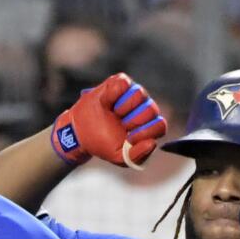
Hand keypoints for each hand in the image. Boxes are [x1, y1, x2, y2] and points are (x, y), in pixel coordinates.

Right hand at [50, 72, 167, 167]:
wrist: (80, 132)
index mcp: (148, 126)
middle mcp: (144, 108)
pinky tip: (106, 103)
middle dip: (133, 120)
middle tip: (120, 125)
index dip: (145, 132)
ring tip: (112, 113)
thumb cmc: (102, 143)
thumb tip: (152, 143)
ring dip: (122, 107)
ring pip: (139, 94)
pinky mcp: (121, 82)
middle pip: (151, 109)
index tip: (129, 138)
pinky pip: (123, 83)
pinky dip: (111, 95)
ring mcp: (134, 93)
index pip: (159, 126)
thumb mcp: (119, 156)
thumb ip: (137, 155)